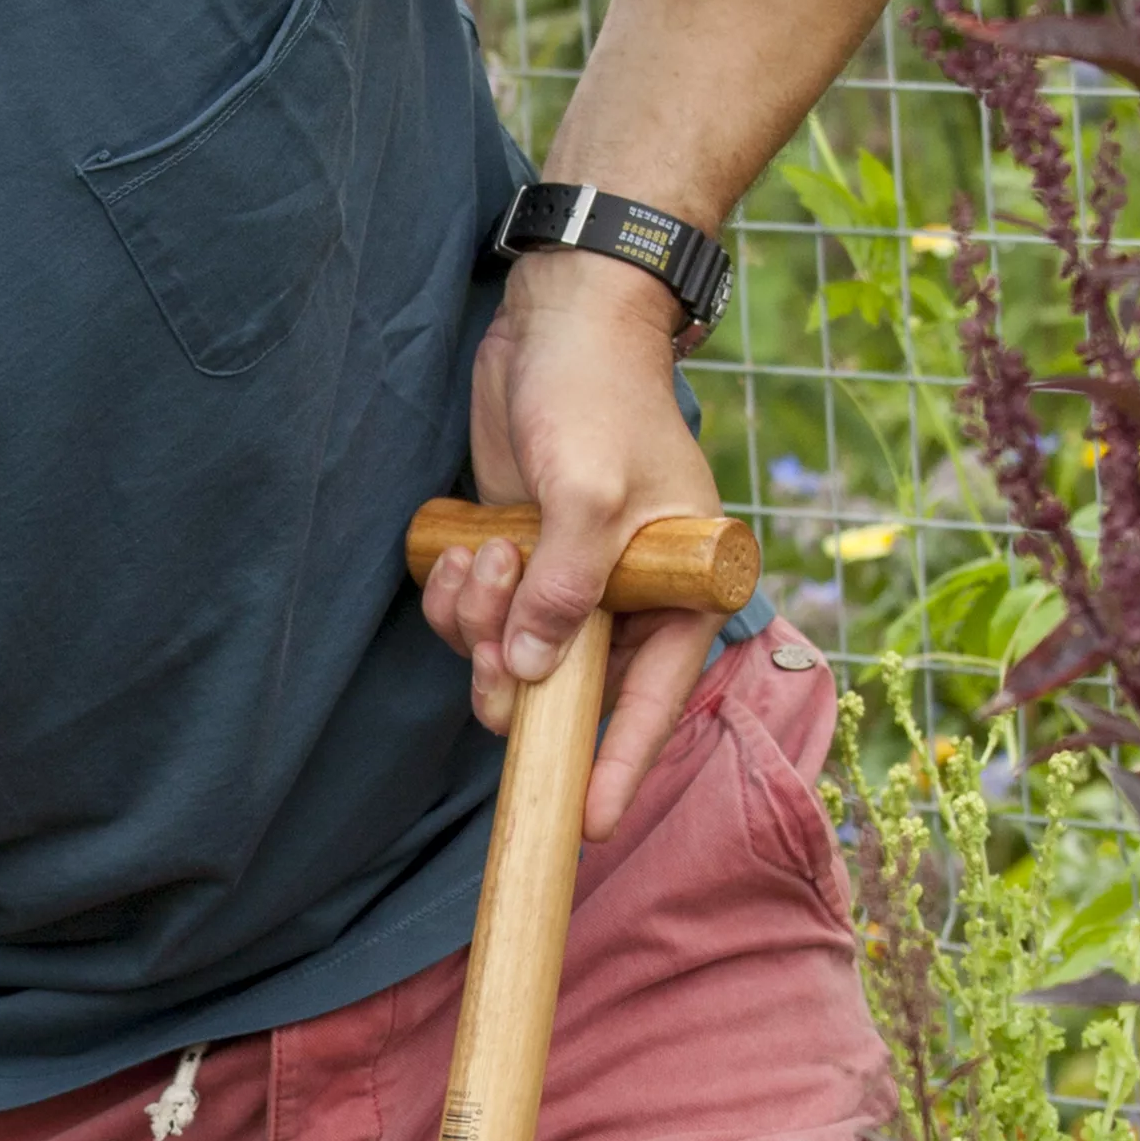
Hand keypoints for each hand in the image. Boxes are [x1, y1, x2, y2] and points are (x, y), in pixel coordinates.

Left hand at [419, 248, 726, 834]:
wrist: (561, 316)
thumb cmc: (598, 394)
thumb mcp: (590, 494)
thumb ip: (566, 588)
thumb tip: (536, 671)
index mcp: (679, 589)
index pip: (654, 701)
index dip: (618, 766)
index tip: (586, 825)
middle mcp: (626, 599)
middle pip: (565, 695)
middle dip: (519, 674)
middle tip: (499, 625)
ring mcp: (567, 584)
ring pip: (512, 662)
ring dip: (481, 627)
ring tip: (487, 554)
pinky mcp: (518, 562)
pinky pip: (480, 622)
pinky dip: (460, 602)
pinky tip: (463, 550)